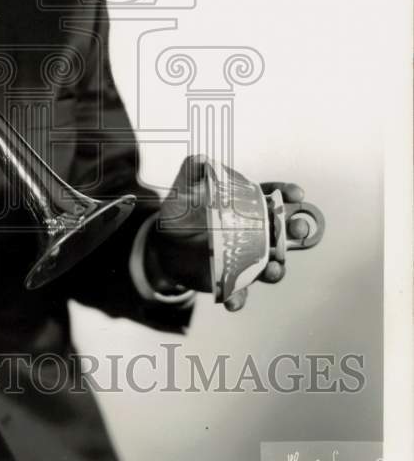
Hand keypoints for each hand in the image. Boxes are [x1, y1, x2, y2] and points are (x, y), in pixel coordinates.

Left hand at [146, 156, 307, 311]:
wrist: (164, 247)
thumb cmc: (180, 213)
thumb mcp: (184, 189)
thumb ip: (193, 171)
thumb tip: (204, 160)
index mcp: (246, 207)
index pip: (273, 197)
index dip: (287, 194)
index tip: (297, 194)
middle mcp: (253, 233)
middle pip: (282, 232)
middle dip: (296, 230)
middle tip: (297, 230)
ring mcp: (245, 258)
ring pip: (271, 265)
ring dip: (277, 269)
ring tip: (272, 269)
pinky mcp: (231, 280)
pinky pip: (240, 291)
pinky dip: (239, 297)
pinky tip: (233, 300)